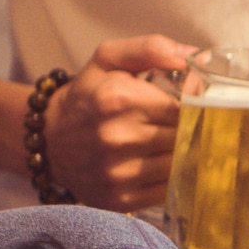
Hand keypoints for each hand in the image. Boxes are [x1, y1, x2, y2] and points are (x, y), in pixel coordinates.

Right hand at [41, 35, 187, 209]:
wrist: (52, 140)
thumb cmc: (90, 95)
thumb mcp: (110, 59)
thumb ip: (152, 48)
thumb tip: (196, 57)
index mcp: (117, 98)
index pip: (185, 106)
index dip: (197, 105)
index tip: (196, 104)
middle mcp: (116, 137)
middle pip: (184, 135)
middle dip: (193, 129)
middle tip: (190, 124)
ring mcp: (116, 173)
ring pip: (181, 164)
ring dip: (186, 154)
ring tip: (176, 144)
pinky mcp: (119, 200)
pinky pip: (169, 190)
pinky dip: (175, 178)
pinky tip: (165, 165)